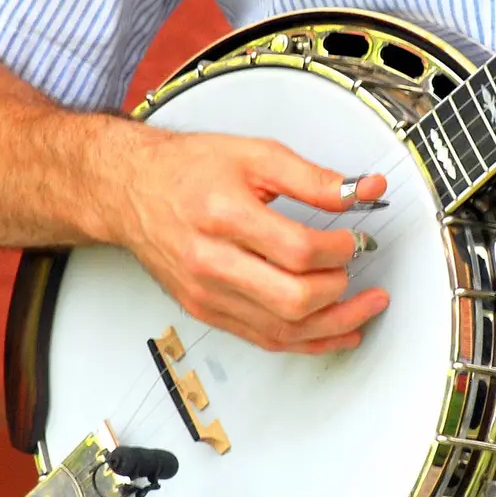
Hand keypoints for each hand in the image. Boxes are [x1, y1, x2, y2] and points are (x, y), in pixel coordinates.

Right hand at [100, 129, 389, 353]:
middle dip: (340, 289)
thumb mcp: (254, 156)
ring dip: (334, 325)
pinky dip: (306, 341)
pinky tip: (334, 331)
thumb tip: (364, 191)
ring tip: (364, 310)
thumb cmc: (186, 170)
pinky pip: (264, 339)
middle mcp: (211, 261)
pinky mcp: (206, 311)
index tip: (356, 238)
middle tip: (359, 269)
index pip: (297, 250)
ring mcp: (207, 293)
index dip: (340, 249)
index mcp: (223, 215)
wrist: (131, 191)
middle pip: (292, 298)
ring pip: (282, 329)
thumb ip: (314, 178)